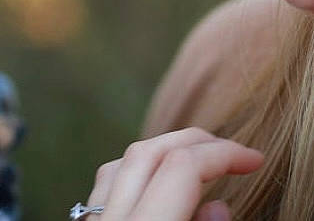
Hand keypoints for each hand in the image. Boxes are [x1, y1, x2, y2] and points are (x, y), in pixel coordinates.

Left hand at [86, 128, 262, 219]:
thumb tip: (217, 206)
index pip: (182, 168)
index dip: (224, 154)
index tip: (254, 159)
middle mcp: (109, 220)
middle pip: (145, 154)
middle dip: (193, 142)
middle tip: (232, 152)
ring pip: (117, 166)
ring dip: (160, 154)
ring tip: (198, 164)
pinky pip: (102, 190)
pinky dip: (132, 176)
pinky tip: (154, 186)